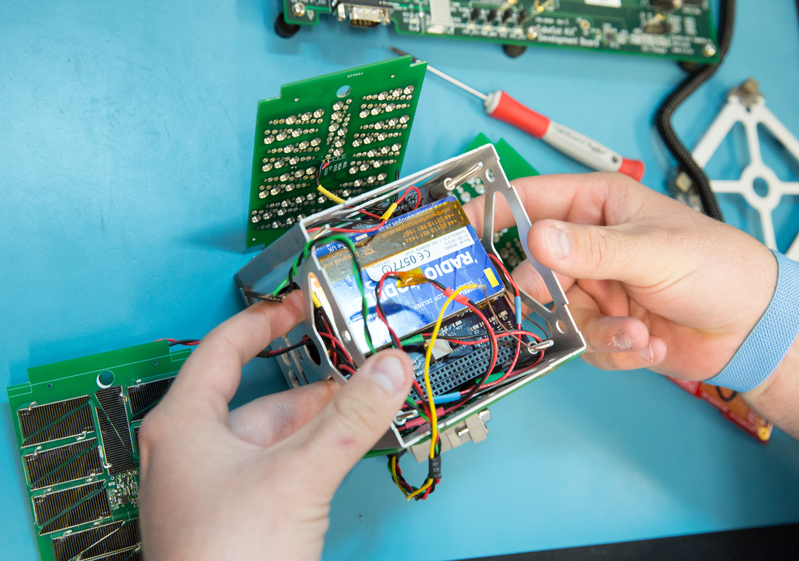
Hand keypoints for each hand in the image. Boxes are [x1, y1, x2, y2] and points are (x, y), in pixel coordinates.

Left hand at [137, 292, 412, 559]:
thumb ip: (349, 418)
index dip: (264, 320)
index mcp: (185, 424)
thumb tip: (386, 371)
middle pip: (260, 396)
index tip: (298, 304)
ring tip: (365, 407)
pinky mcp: (236, 517)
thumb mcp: (297, 474)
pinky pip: (278, 469)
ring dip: (320, 422)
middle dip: (313, 382)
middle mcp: (193, 451)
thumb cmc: (225, 559)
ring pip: (274, 436)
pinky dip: (312, 455)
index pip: (224, 348)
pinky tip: (343, 451)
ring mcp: (213, 487)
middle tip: (356, 365)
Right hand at [464, 172, 776, 380]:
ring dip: (594, 329)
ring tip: (633, 330)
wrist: (752, 330)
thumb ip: (592, 248)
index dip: (492, 212)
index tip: (460, 230)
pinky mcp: (602, 325)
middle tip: (558, 300)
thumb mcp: (654, 250)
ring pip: (554, 312)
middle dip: (547, 292)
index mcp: (597, 207)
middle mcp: (588, 247)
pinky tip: (646, 341)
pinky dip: (611, 349)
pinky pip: (580, 342)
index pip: (530, 201)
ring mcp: (593, 287)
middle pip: (531, 266)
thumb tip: (536, 239)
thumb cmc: (719, 267)